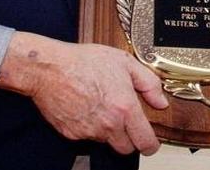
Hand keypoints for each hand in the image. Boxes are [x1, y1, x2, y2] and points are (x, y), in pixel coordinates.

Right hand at [0, 32, 167, 155]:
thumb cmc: (84, 61)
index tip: (150, 142)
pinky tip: (86, 107)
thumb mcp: (125, 62)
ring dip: (108, 131)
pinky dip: (89, 127)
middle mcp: (108, 124)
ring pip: (106, 141)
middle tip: (125, 122)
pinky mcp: (72, 134)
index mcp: (125, 108)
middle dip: (129, 138)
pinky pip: (86, 137)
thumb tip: (160, 101)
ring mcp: (89, 131)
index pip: (144, 142)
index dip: (151, 145)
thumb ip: (148, 83)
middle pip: (126, 148)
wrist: (49, 68)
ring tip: (101, 106)